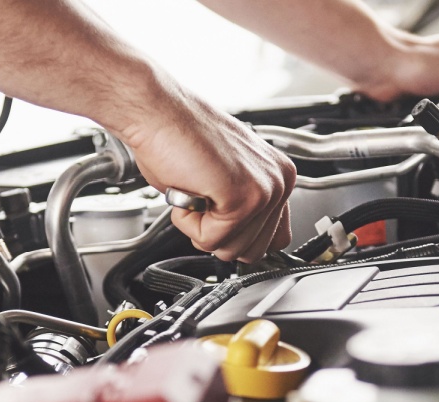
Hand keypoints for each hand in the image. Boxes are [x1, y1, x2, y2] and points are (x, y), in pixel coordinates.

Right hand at [110, 95, 295, 262]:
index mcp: (279, 174)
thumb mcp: (224, 178)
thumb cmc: (179, 137)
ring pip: (231, 250)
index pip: (275, 239)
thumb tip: (240, 241)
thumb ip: (242, 209)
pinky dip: (188, 222)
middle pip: (253, 252)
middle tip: (201, 196)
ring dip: (201, 227)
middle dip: (217, 234)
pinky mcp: (242, 197)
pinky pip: (211, 240)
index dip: (237, 235)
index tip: (218, 212)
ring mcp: (264, 190)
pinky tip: (189, 189)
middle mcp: (279, 182)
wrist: (158, 111)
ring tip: (195, 188)